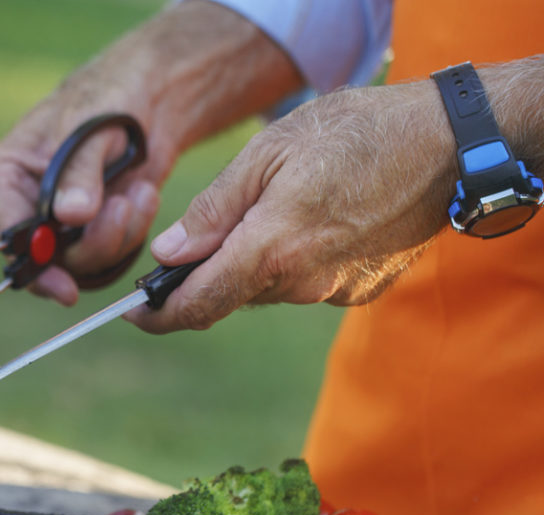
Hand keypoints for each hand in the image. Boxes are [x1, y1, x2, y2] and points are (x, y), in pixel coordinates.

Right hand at [0, 0, 300, 305]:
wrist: (150, 98)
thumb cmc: (109, 96)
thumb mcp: (91, 125)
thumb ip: (80, 170)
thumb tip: (70, 216)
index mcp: (3, 176)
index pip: (6, 232)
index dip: (32, 263)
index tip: (63, 285)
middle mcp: (24, 208)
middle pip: (44, 261)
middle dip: (91, 244)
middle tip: (122, 208)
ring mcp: (57, 227)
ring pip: (80, 266)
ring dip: (118, 235)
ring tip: (139, 192)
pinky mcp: (89, 236)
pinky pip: (107, 260)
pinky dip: (131, 236)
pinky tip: (143, 198)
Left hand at [127, 80, 456, 333]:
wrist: (450, 144)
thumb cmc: (355, 132)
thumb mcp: (268, 152)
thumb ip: (213, 211)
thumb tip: (167, 254)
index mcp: (270, 251)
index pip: (196, 305)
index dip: (157, 315)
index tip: (132, 313)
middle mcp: (301, 284)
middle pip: (229, 295)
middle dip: (208, 272)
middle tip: (203, 234)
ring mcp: (334, 291)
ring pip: (268, 288)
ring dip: (254, 261)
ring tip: (277, 205)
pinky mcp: (360, 290)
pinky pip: (307, 283)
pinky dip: (295, 258)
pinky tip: (318, 218)